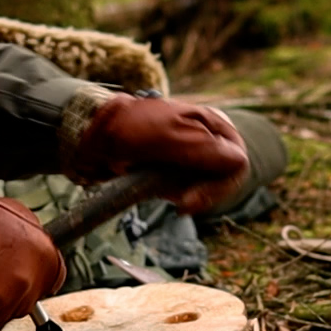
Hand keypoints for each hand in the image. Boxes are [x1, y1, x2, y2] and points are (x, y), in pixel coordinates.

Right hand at [0, 185, 65, 330]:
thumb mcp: (18, 215)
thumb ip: (29, 241)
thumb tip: (28, 255)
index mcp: (45, 258)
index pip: (51, 283)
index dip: (33, 282)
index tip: (19, 281)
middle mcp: (27, 284)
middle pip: (18, 305)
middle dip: (1, 295)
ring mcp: (1, 301)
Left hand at [74, 96, 250, 214]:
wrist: (91, 133)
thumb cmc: (129, 128)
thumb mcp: (167, 136)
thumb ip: (203, 148)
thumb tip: (239, 162)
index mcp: (214, 124)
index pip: (236, 163)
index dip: (219, 187)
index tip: (189, 201)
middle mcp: (208, 140)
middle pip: (223, 179)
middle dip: (201, 193)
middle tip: (180, 205)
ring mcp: (192, 155)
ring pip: (204, 188)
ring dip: (182, 192)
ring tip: (156, 182)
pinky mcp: (176, 169)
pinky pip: (185, 189)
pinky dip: (171, 193)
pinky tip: (152, 184)